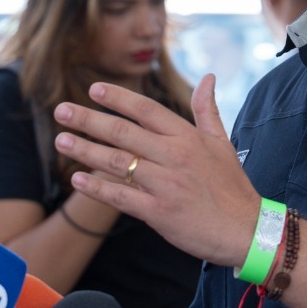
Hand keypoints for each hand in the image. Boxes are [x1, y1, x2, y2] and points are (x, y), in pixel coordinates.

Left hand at [53, 75, 261, 267]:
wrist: (245, 230)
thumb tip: (209, 77)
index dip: (118, 98)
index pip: (146, 110)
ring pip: (117, 162)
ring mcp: (165, 184)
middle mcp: (174, 156)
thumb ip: (207, 110)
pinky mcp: (159, 212)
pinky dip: (97, 187)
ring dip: (85, 150)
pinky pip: (120, 196)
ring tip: (62, 141)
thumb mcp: (222, 143)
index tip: (93, 89)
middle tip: (61, 111)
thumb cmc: (232, 187)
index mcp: (187, 137)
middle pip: (123, 132)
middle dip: (89, 120)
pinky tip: (77, 178)